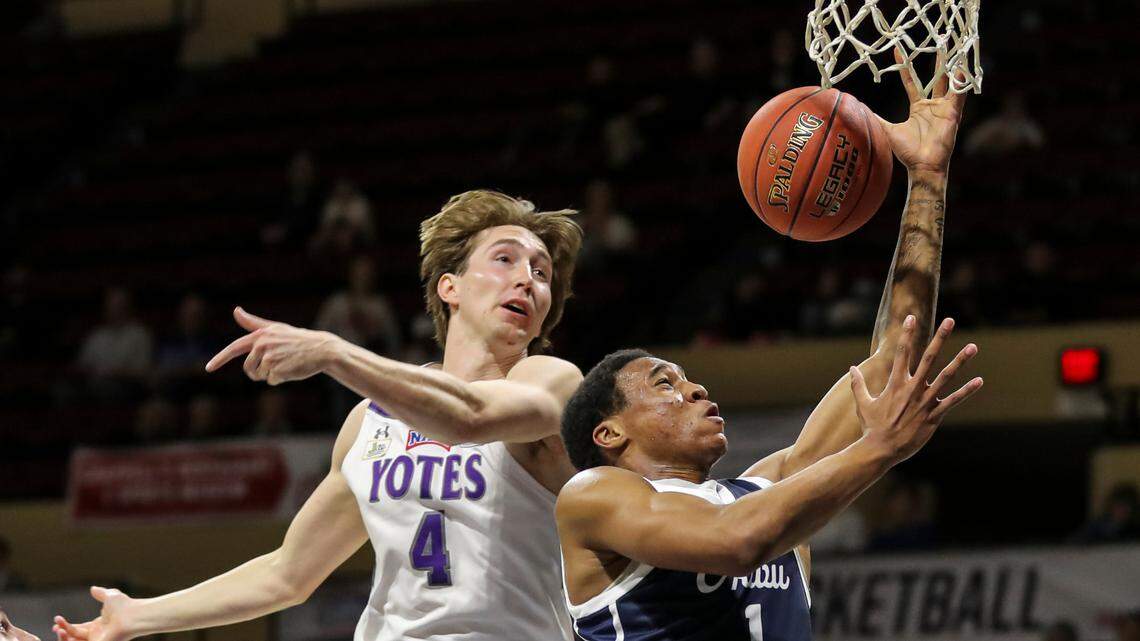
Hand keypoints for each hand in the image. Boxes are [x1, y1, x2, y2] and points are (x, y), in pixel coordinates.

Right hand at [53, 587, 134, 640]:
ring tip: (58, 629)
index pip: (78, 629)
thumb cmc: (124, 606)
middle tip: (55, 626)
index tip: (57, 620)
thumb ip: (100, 593)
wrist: (132, 614)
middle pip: (73, 637)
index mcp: (98, 626)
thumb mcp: (110, 596)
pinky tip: (62, 632)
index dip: (66, 626)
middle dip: (62, 632)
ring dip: (64, 638)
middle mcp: (96, 636)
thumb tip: (93, 588)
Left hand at [205, 307, 340, 384]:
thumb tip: (235, 310)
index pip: (234, 348)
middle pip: (248, 368)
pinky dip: (281, 379)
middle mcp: (262, 345)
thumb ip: (253, 322)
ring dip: (271, 375)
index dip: (220, 359)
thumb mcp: (275, 328)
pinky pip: (272, 381)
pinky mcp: (278, 369)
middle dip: (259, 372)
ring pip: (260, 376)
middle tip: (277, 364)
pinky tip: (292, 369)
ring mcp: (270, 357)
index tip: (208, 368)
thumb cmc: (297, 339)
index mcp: (260, 335)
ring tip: (287, 364)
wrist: (321, 349)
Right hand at [850, 315, 982, 463]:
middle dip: (940, 338)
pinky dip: (967, 391)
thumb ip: (858, 384)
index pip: (902, 352)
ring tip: (973, 347)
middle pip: (928, 357)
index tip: (912, 318)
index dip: (907, 334)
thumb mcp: (863, 403)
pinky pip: (953, 401)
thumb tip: (852, 368)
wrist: (881, 449)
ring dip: (960, 361)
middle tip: (950, 320)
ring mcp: (924, 402)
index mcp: (895, 383)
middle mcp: (912, 388)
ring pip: (946, 376)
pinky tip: (979, 381)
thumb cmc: (872, 427)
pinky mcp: (934, 416)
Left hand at [875, 49, 967, 174]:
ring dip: (952, 67)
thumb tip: (857, 110)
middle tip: (939, 42)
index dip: (905, 67)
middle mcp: (933, 105)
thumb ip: (875, 118)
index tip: (899, 51)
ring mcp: (944, 108)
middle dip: (937, 61)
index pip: (911, 81)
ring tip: (955, 49)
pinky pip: (958, 94)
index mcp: (918, 107)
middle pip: (935, 78)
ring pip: (949, 82)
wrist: (923, 166)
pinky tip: (962, 68)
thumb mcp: (887, 130)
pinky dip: (961, 82)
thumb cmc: (907, 152)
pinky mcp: (953, 113)